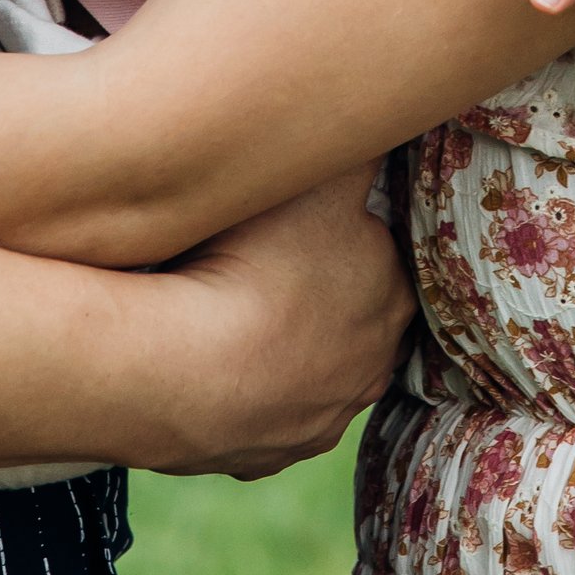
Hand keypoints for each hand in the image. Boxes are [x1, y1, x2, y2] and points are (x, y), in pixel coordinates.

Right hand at [149, 167, 412, 477]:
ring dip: (280, 354)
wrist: (185, 370)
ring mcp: (316, 422)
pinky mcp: (262, 459)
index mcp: (389, 299)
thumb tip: (387, 116)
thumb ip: (359, 146)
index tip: (307, 221)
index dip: (347, 235)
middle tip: (267, 269)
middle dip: (320, 301)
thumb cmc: (255, 262)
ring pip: (307, 378)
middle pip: (351, 324)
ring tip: (230, 320)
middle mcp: (367, 370)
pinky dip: (236, 397)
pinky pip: (255, 421)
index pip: (383, 259)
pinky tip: (206, 367)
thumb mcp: (318, 177)